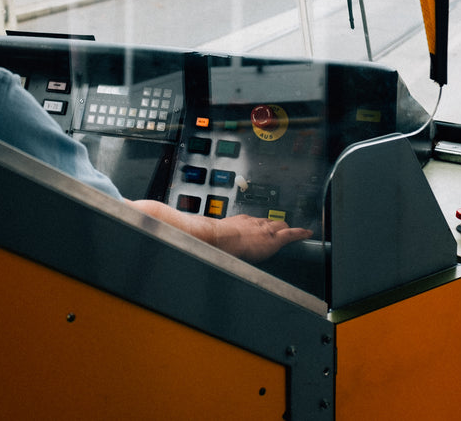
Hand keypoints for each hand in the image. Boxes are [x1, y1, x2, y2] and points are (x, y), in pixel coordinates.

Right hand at [129, 200, 311, 261]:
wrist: (208, 239)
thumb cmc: (197, 237)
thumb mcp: (189, 235)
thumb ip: (179, 233)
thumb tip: (154, 228)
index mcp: (229, 222)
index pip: (244, 221)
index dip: (251, 223)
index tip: (254, 223)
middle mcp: (245, 222)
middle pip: (262, 221)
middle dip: (271, 223)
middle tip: (280, 224)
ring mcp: (259, 229)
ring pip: (276, 227)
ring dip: (284, 229)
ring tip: (294, 230)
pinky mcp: (269, 238)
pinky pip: (288, 235)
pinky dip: (297, 233)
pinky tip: (306, 233)